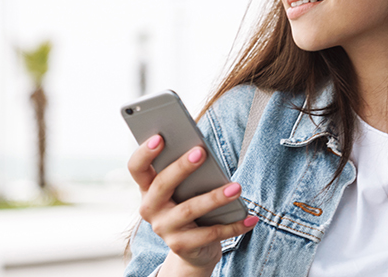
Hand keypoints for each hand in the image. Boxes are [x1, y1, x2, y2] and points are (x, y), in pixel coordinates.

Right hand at [127, 135, 259, 274]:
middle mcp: (149, 208)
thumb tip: (204, 151)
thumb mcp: (185, 189)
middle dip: (181, 167)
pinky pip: (210, 234)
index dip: (144, 152)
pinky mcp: (181, 246)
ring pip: (189, 209)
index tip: (160, 137)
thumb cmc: (190, 205)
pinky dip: (234, 226)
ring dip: (215, 197)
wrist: (193, 249)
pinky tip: (251, 218)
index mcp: (147, 188)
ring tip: (237, 187)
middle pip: (162, 184)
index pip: (136, 168)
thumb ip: (188, 172)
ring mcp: (163, 229)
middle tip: (202, 152)